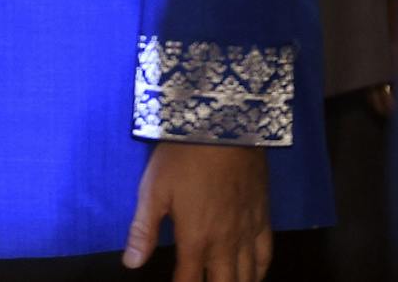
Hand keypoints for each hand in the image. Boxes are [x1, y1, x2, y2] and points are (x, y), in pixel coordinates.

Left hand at [123, 142, 269, 279]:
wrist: (224, 130)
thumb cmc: (182, 158)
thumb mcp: (153, 190)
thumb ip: (143, 230)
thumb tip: (131, 264)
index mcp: (196, 239)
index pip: (189, 281)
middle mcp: (225, 243)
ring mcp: (248, 233)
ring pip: (247, 276)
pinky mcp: (263, 219)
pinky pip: (266, 256)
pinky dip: (259, 272)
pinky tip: (252, 275)